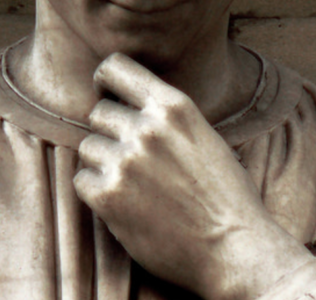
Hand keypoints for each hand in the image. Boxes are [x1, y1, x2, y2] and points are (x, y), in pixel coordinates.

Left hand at [73, 53, 313, 299]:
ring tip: (132, 185)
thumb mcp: (205, 136)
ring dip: (103, 163)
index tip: (106, 94)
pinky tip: (122, 202)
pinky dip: (95, 192)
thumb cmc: (227, 196)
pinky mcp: (109, 196)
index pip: (114, 67)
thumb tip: (130, 106)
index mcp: (173, 106)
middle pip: (99, 113)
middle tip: (132, 159)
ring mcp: (126, 161)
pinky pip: (81, 180)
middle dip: (110, 133)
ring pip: (88, 147)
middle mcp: (146, 128)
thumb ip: (168, 118)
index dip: (104, 80)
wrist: (233, 247)